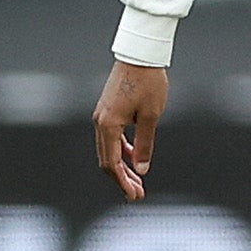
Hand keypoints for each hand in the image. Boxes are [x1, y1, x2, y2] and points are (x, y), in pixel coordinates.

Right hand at [95, 60, 167, 198]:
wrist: (140, 54)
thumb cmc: (147, 81)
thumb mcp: (151, 116)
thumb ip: (145, 144)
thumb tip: (142, 168)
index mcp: (108, 125)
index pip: (111, 163)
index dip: (123, 182)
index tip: (135, 195)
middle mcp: (100, 121)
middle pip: (106, 159)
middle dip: (122, 178)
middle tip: (138, 192)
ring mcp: (102, 115)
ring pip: (108, 149)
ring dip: (122, 165)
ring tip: (138, 178)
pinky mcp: (107, 109)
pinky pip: (111, 136)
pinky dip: (121, 150)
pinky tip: (133, 156)